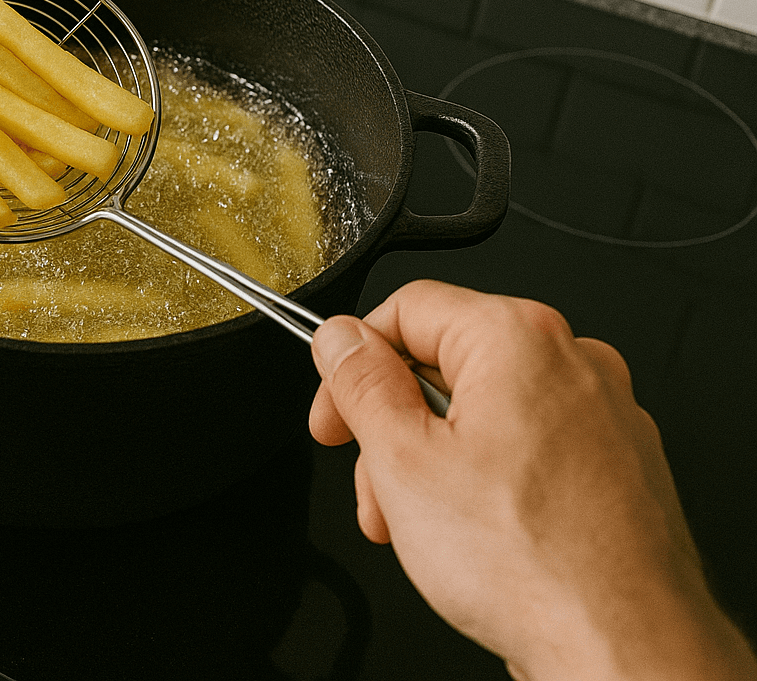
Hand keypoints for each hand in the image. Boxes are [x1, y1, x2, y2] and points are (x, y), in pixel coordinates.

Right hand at [309, 279, 754, 680]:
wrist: (622, 647)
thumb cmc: (532, 564)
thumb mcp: (402, 461)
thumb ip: (360, 384)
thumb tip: (340, 339)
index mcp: (519, 338)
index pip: (406, 308)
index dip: (350, 363)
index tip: (333, 412)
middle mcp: (574, 362)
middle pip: (444, 365)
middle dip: (393, 430)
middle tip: (374, 485)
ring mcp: (603, 415)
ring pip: (484, 413)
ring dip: (433, 465)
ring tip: (417, 528)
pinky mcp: (615, 465)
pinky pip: (528, 449)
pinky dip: (486, 483)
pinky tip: (471, 538)